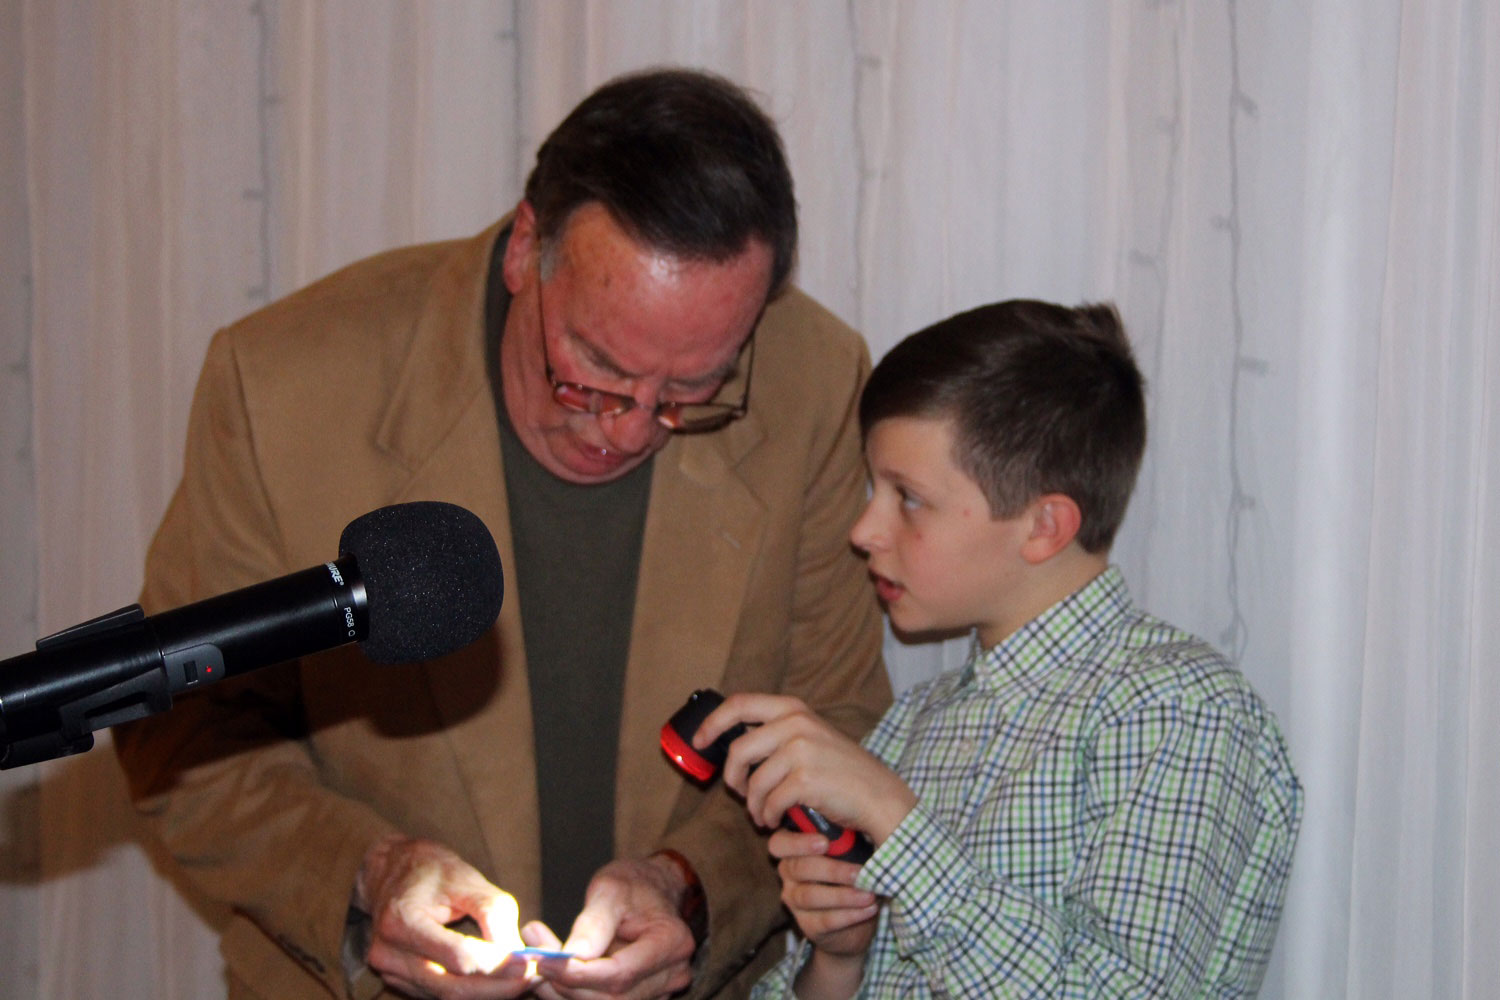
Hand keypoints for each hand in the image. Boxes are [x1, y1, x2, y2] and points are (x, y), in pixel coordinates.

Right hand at [356, 834, 536, 998]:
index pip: (457, 957)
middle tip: (532, 977)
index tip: (529, 962)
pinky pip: (442, 995)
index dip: (497, 964)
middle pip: (452, 987)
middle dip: (498, 987)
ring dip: (489, 993)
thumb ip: (494, 914)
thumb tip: (516, 953)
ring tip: (521, 979)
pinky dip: (474, 991)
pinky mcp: (402, 981)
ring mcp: (393, 971)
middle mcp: (390, 953)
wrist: (393, 872)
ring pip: (448, 997)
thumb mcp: (468, 879)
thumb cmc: (433, 871)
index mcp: (402, 922)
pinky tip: (499, 981)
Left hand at [527, 856, 695, 999]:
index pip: (621, 973)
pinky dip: (575, 991)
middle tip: (535, 960)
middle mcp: (672, 972)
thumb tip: (572, 955)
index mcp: (671, 941)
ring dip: (566, 991)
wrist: (652, 889)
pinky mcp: (643, 995)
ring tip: (540, 963)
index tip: (544, 961)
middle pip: (613, 998)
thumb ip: (593, 923)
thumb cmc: (633, 884)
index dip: (579, 973)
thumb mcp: (611, 889)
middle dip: (568, 985)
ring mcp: (661, 989)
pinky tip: (556, 973)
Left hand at [695, 693, 916, 843]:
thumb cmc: (842, 772)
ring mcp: (801, 750)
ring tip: (762, 815)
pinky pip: (768, 802)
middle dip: (731, 778)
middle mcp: (796, 724)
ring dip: (752, 805)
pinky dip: (766, 816)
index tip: (700, 740)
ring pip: (752, 781)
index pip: (739, 704)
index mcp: (794, 709)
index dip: (713, 722)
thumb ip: (778, 734)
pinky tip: (775, 820)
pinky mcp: (804, 780)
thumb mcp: (812, 737)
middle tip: (738, 793)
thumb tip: (734, 746)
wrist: (879, 796)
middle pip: (738, 749)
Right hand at [768, 831, 878, 956]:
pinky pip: (825, 920)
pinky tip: (870, 908)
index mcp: (794, 851)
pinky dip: (851, 914)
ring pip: (810, 896)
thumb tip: (856, 825)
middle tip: (859, 872)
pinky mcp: (808, 926)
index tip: (825, 842)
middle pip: (798, 869)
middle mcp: (788, 875)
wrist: (854, 921)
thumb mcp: (848, 852)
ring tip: (870, 894)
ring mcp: (795, 902)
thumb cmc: (851, 874)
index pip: (779, 843)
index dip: (798, 843)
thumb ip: (843, 840)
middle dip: (832, 870)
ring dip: (844, 895)